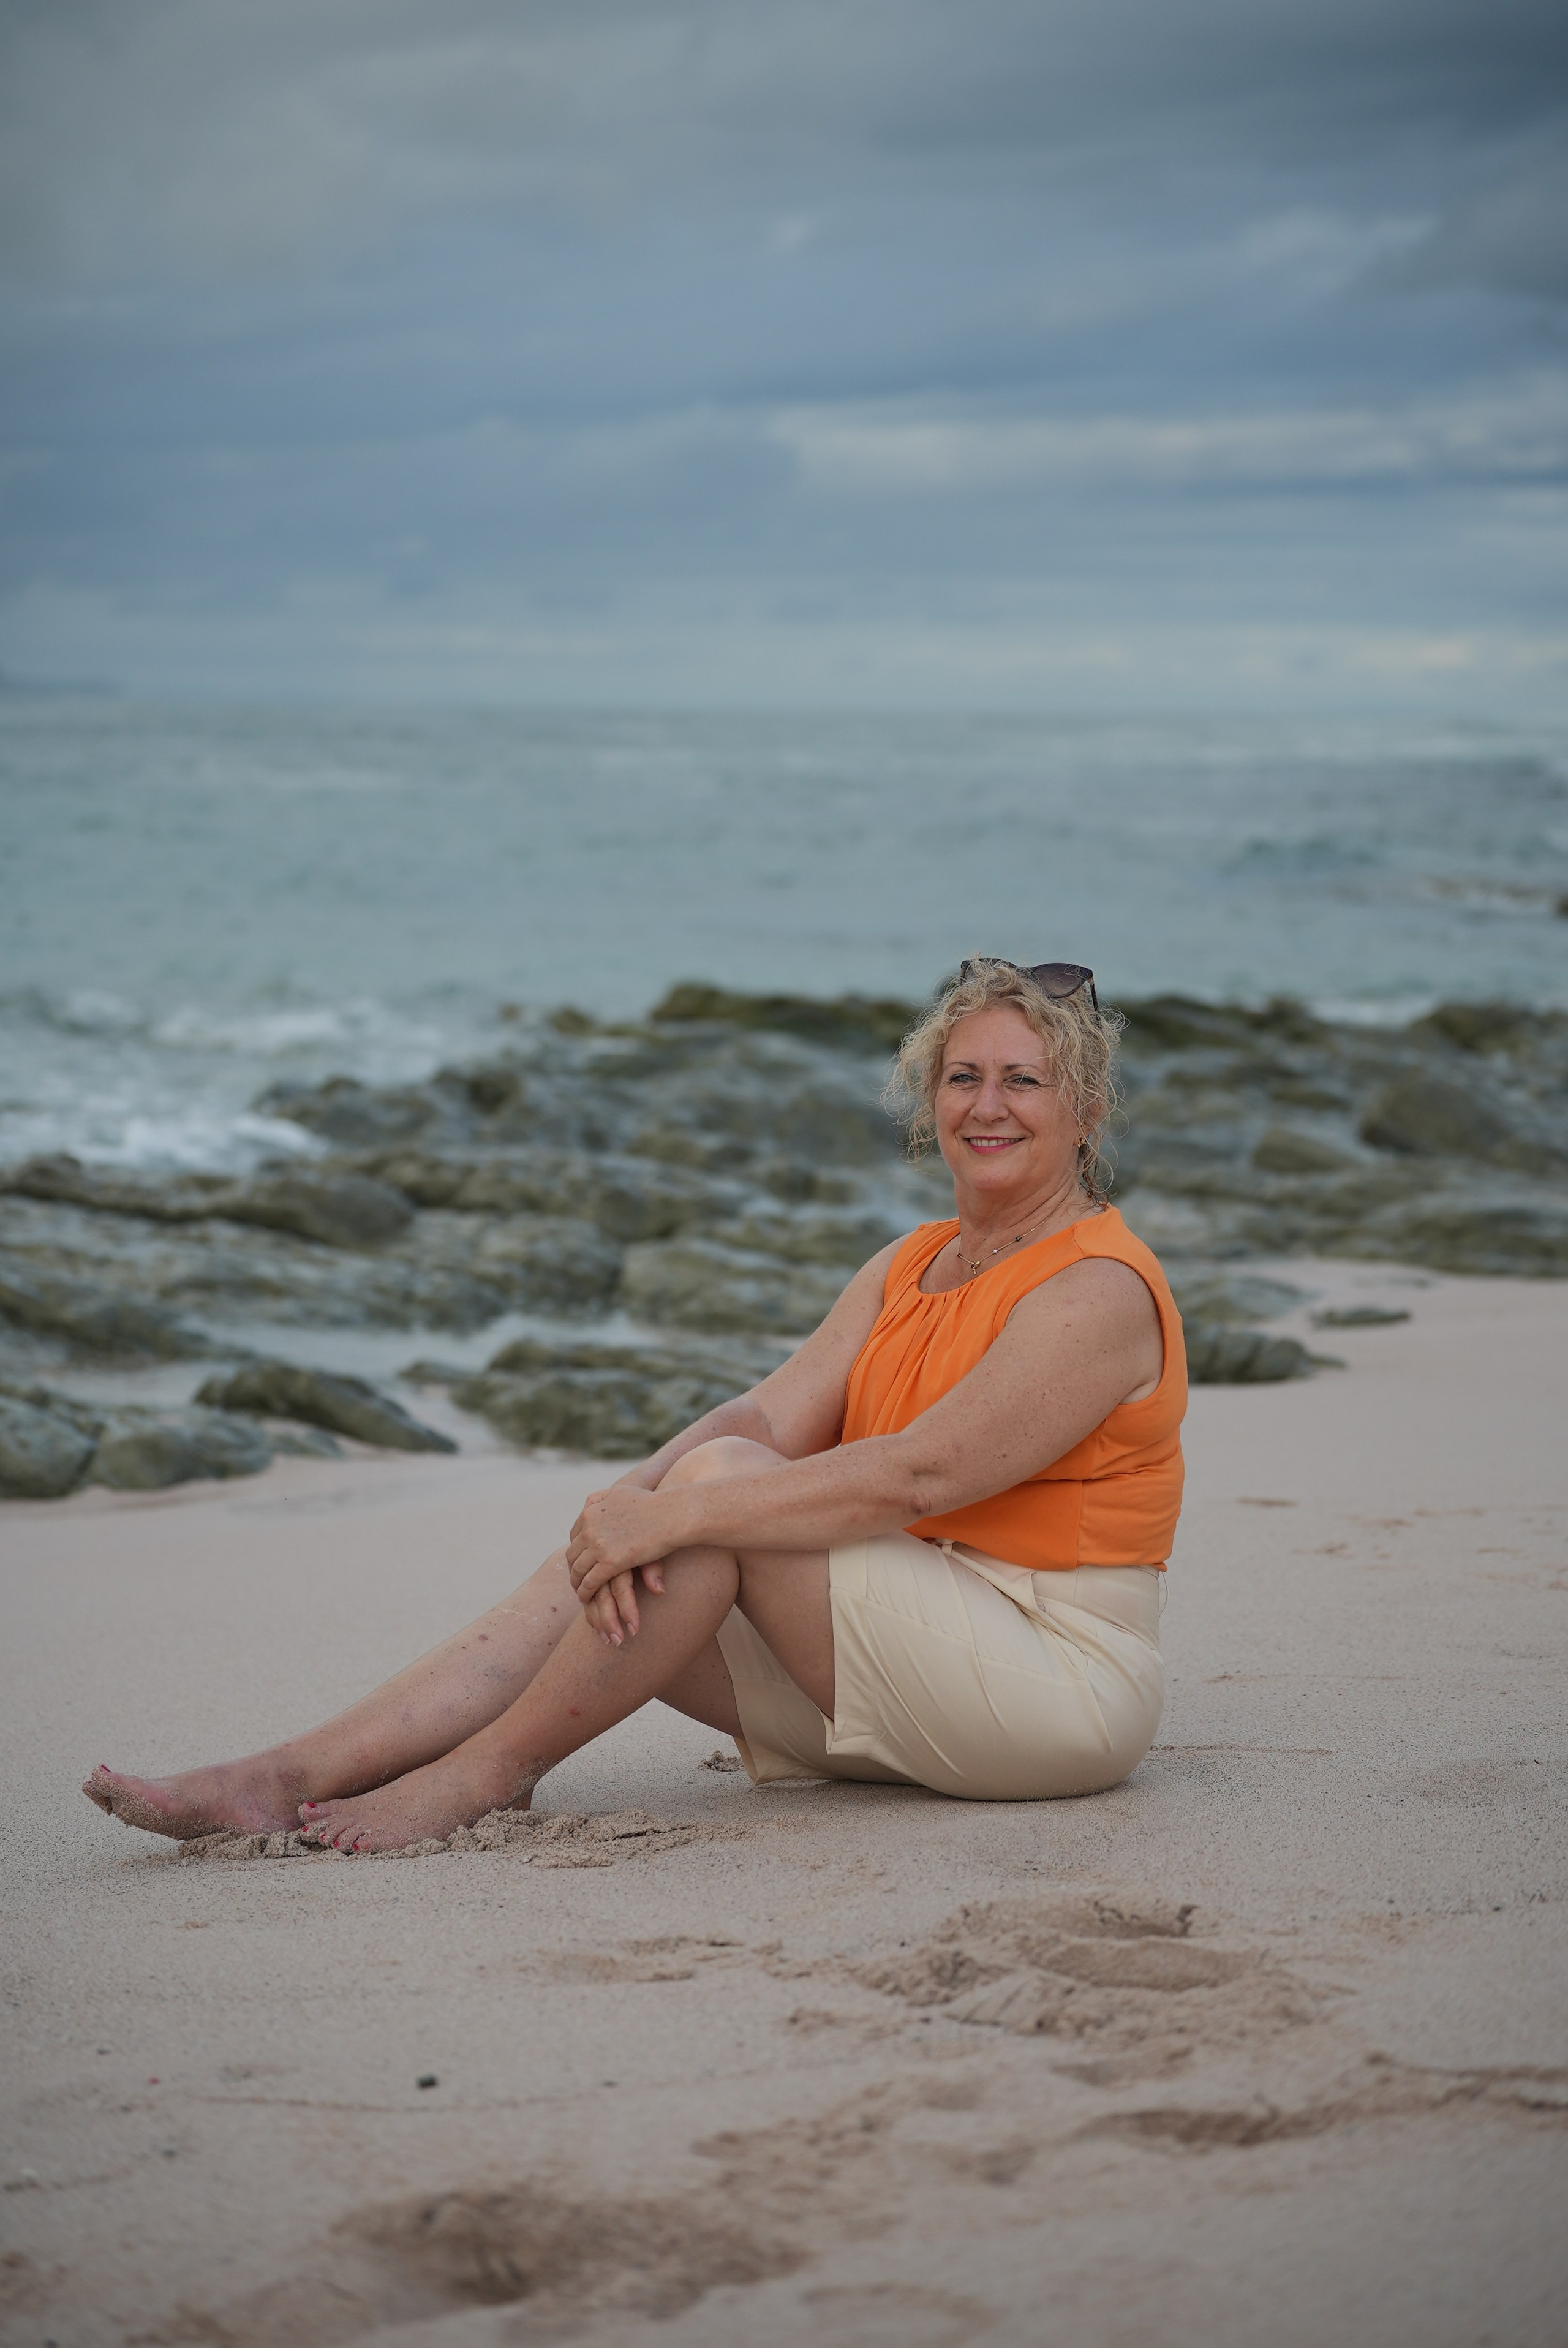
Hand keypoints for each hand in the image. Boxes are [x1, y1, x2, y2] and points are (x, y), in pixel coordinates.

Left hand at [567, 1488, 672, 1630]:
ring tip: (581, 1592)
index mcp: (590, 1510)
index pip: (575, 1534)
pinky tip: (587, 1598)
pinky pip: (589, 1582)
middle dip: (574, 1567)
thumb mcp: (620, 1492)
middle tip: (578, 1578)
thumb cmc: (654, 1504)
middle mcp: (589, 1527)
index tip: (582, 1558)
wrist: (672, 1514)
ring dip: (577, 1583)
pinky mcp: (609, 1563)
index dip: (577, 1549)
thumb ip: (602, 1498)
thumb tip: (587, 1504)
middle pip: (573, 1553)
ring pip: (578, 1570)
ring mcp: (597, 1545)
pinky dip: (585, 1593)